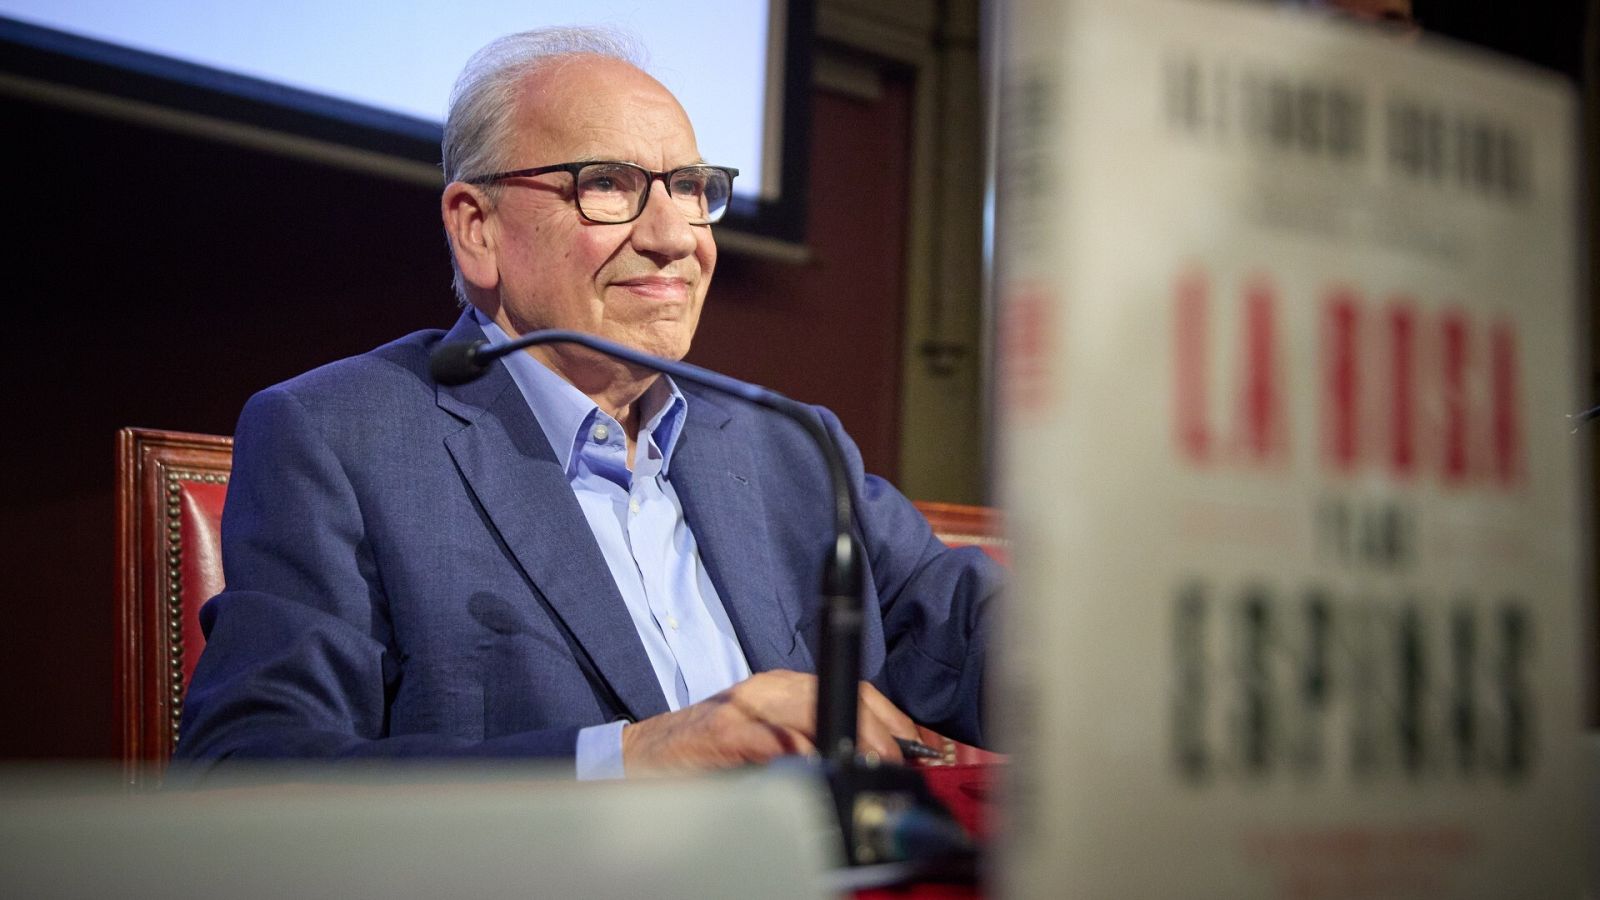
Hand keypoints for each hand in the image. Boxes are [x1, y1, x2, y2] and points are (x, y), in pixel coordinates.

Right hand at [619, 670, 918, 775]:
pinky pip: (772, 740)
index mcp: (784, 687)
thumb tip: (876, 766)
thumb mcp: (770, 741)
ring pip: (812, 712)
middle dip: (881, 734)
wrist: (643, 757)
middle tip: (902, 767)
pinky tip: (820, 769)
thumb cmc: (709, 754)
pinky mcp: (722, 734)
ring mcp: (744, 709)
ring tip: (872, 768)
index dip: (894, 720)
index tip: (922, 749)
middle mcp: (767, 689)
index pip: (855, 690)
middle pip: (842, 696)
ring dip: (850, 741)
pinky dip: (801, 754)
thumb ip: (813, 742)